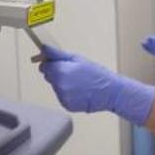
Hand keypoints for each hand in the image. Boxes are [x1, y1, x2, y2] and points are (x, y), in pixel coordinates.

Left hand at [38, 46, 154, 124]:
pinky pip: (61, 96)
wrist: (110, 92)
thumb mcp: (77, 58)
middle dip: (56, 73)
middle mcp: (59, 86)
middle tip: (72, 72)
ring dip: (62, 83)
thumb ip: (57, 54)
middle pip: (49, 77)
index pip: (44, 67)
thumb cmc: (96, 74)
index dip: (50, 64)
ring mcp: (62, 97)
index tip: (57, 63)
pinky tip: (79, 91)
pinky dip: (67, 93)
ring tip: (78, 82)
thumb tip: (44, 49)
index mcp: (61, 72)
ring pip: (55, 87)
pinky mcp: (66, 105)